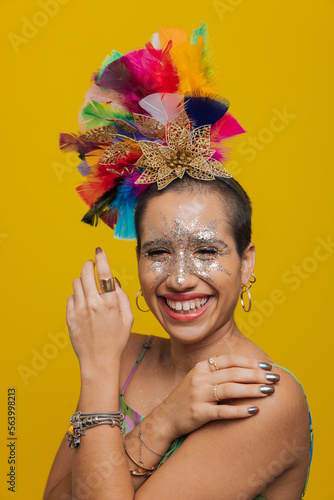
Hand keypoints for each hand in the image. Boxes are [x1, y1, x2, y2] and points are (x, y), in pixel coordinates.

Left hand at [66, 248, 133, 374]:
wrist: (98, 360)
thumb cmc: (116, 340)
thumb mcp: (128, 318)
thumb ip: (122, 296)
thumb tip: (113, 281)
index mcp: (110, 303)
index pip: (104, 273)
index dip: (101, 258)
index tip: (99, 250)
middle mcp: (93, 304)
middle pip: (85, 272)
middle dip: (88, 265)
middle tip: (91, 266)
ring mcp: (79, 310)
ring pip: (77, 283)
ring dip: (83, 281)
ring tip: (90, 289)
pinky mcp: (70, 316)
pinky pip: (71, 297)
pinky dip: (77, 297)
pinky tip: (84, 305)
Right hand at [157, 354, 278, 439]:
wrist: (165, 417)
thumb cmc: (188, 397)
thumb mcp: (199, 379)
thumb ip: (218, 373)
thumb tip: (249, 370)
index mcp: (201, 367)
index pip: (230, 360)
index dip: (250, 362)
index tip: (268, 366)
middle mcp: (200, 378)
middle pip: (233, 373)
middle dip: (257, 374)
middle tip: (275, 378)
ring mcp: (199, 395)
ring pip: (230, 389)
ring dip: (252, 389)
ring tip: (269, 391)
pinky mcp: (199, 412)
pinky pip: (223, 411)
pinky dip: (240, 410)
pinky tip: (255, 410)